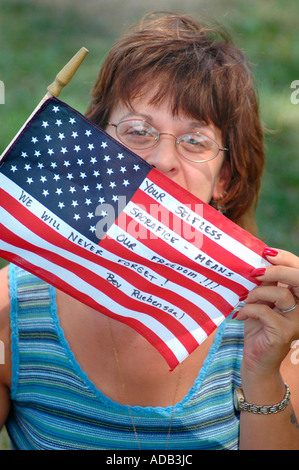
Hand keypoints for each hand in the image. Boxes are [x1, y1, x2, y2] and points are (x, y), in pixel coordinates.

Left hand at [234, 248, 298, 378]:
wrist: (256, 361)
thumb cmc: (258, 329)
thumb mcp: (262, 301)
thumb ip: (266, 284)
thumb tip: (259, 262)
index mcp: (298, 298)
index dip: (286, 259)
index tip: (266, 252)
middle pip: (298, 279)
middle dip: (276, 270)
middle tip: (255, 272)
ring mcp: (296, 321)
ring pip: (281, 294)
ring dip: (258, 293)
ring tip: (247, 300)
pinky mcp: (284, 332)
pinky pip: (265, 311)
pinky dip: (249, 310)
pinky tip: (241, 315)